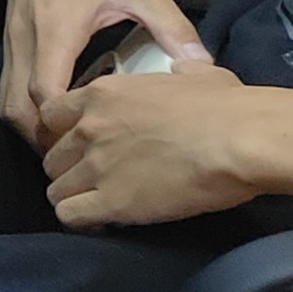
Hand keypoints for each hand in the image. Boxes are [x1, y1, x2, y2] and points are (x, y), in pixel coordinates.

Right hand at [1, 0, 212, 145]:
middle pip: (16, 106)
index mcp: (57, 29)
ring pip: (5, 100)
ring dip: (30, 127)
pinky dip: (25, 108)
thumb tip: (204, 68)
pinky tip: (54, 116)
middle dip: (41, 138)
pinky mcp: (10, 38)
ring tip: (64, 145)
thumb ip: (173, 28)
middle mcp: (25, 39)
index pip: (46, 92)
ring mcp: (12, 39)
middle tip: (77, 158)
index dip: (63, 124)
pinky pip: (7, 86)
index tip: (92, 143)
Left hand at [39, 59, 260, 227]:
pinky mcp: (112, 201)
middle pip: (52, 155)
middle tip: (93, 180)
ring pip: (55, 189)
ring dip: (73, 197)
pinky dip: (82, 221)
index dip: (62, 133)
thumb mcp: (194, 74)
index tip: (82, 146)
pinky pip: (70, 215)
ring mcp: (96, 165)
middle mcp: (89, 128)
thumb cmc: (227, 105)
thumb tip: (183, 69)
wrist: (241, 139)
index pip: (50, 114)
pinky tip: (103, 222)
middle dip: (68, 169)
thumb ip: (176, 73)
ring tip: (97, 204)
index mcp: (102, 94)